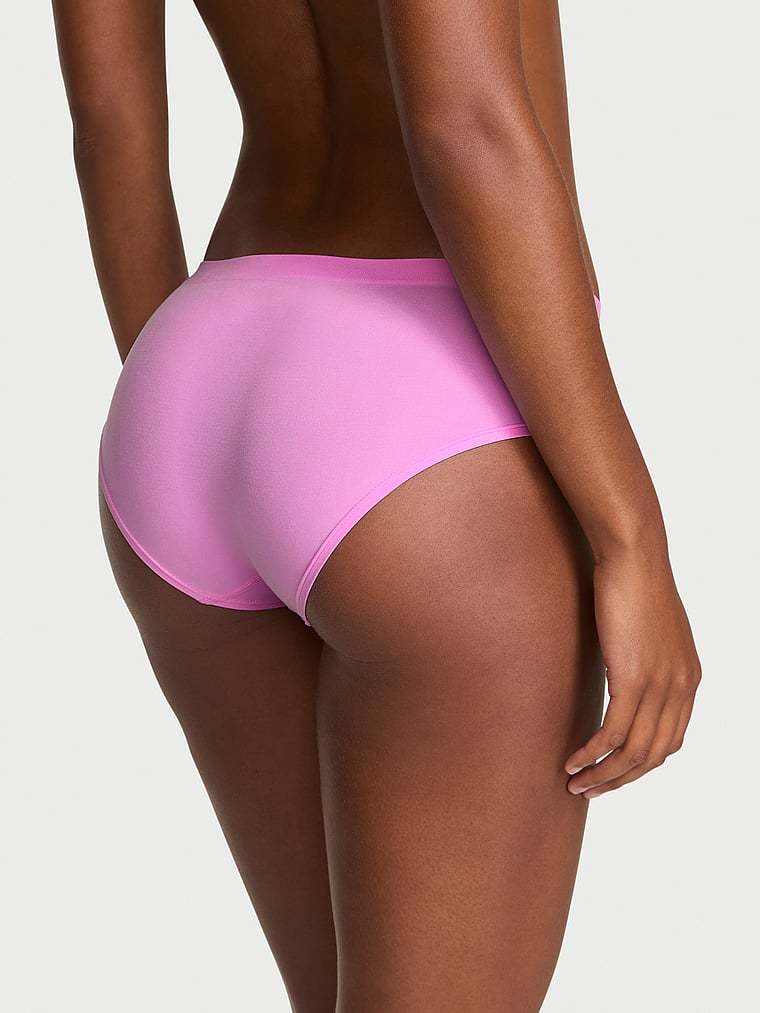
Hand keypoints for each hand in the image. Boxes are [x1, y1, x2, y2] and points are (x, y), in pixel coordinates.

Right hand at [565, 545, 700, 797]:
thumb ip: (647, 656)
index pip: (670, 741)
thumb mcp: (650, 627)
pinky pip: (614, 733)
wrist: (635, 557)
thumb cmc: (635, 582)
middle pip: (653, 755)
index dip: (640, 764)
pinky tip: (573, 762)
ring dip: (603, 775)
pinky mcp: (634, 680)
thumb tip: (627, 666)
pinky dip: (592, 754)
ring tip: (575, 784)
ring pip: (634, 752)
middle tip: (590, 790)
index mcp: (689, 679)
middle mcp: (681, 689)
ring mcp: (660, 687)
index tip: (612, 772)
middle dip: (620, 779)